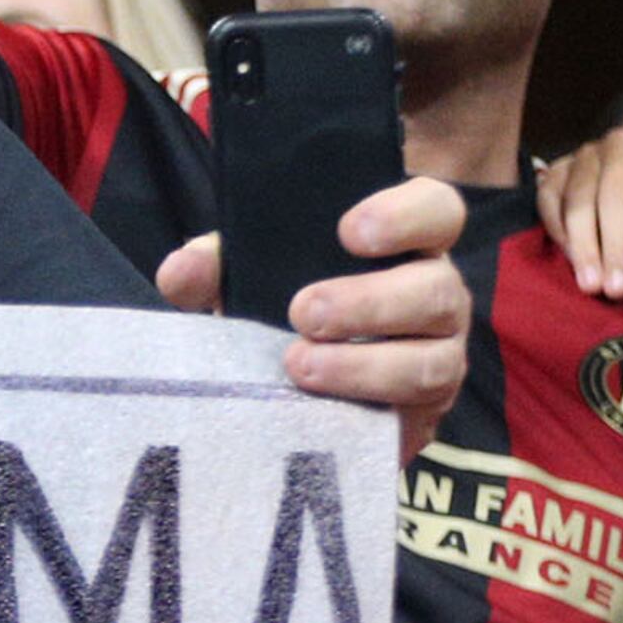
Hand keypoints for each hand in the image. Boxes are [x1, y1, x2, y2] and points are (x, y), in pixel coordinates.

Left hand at [159, 176, 468, 467]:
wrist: (299, 390)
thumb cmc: (285, 308)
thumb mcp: (248, 278)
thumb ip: (214, 266)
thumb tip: (180, 270)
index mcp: (405, 244)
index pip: (437, 210)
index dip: (406, 215)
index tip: (349, 232)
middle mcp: (436, 293)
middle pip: (437, 290)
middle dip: (369, 302)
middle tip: (303, 312)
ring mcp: (442, 354)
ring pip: (433, 360)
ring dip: (364, 366)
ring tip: (299, 365)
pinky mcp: (428, 410)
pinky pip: (416, 412)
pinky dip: (365, 406)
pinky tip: (320, 404)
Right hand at [534, 126, 622, 300]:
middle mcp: (618, 145)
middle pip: (611, 198)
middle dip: (614, 246)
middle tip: (618, 287)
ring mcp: (581, 157)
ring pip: (577, 203)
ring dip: (583, 248)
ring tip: (591, 285)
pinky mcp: (554, 172)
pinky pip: (548, 202)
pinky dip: (558, 234)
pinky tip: (571, 261)